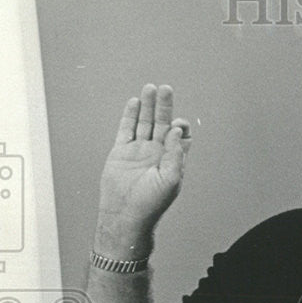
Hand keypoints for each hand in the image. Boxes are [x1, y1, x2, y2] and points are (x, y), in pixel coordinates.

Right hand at [96, 84, 190, 256]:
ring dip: (148, 106)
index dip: (180, 127)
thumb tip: (176, 130)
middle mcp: (156, 153)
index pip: (179, 136)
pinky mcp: (121, 151)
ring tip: (150, 88)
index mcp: (171, 160)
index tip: (177, 123)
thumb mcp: (171, 179)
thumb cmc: (151, 203)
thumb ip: (175, 153)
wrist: (125, 214)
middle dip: (164, 107)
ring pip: (144, 123)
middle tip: (166, 89)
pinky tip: (135, 102)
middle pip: (161, 123)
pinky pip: (126, 129)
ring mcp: (138, 151)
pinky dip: (130, 115)